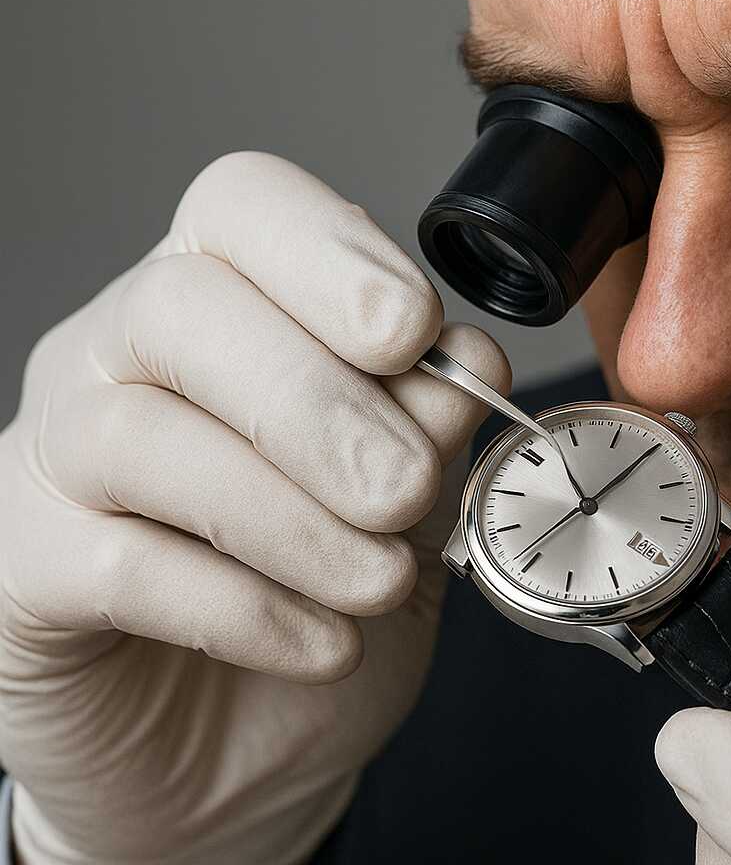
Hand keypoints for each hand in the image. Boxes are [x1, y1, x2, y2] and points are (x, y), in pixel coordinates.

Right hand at [0, 153, 509, 863]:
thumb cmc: (324, 593)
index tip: (412, 334)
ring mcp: (56, 457)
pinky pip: (118, 565)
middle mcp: (123, 354)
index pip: (244, 204)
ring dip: (291, 517)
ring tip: (380, 583)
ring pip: (143, 435)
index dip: (331, 253)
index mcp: (229, 301)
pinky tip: (322, 641)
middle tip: (406, 490)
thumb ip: (431, 421)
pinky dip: (245, 607)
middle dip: (320, 403)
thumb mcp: (412, 501)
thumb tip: (464, 363)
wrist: (242, 748)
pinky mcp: (26, 571)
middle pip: (183, 306)